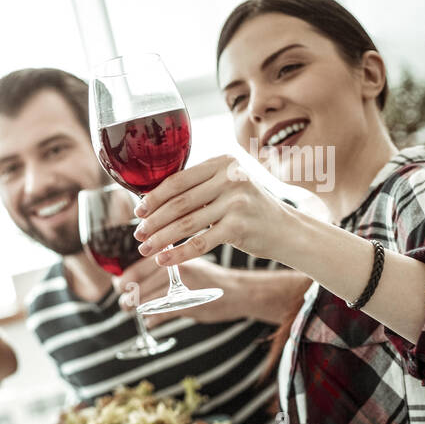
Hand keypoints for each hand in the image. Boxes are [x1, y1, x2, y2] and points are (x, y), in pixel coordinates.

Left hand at [121, 257, 244, 326]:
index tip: (119, 286)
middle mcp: (176, 270)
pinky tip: (149, 322)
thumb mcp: (187, 266)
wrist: (240, 291)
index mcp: (174, 258)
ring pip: (147, 301)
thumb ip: (162, 270)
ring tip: (132, 311)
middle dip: (127, 297)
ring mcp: (181, 289)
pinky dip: (152, 319)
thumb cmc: (210, 280)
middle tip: (124, 304)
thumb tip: (134, 278)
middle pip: (139, 286)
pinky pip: (161, 314)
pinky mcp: (187, 306)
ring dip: (136, 309)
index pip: (139, 268)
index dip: (124, 279)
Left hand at [133, 155, 291, 266]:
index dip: (154, 197)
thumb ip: (198, 189)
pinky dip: (179, 253)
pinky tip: (164, 260)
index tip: (138, 211)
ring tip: (145, 249)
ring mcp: (237, 202)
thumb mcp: (227, 188)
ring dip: (161, 239)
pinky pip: (201, 242)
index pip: (178, 180)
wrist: (286, 230)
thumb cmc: (247, 210)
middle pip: (179, 202)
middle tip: (138, 234)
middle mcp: (231, 178)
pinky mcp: (240, 226)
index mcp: (222, 163)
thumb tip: (150, 204)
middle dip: (154, 221)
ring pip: (186, 223)